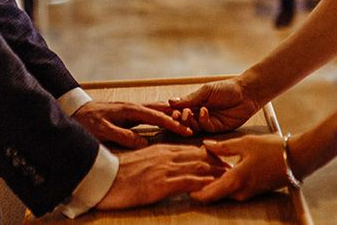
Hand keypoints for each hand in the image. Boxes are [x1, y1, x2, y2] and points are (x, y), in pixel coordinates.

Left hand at [73, 101, 194, 148]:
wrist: (75, 111)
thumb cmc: (88, 122)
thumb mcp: (104, 131)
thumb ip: (123, 136)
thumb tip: (144, 143)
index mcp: (132, 110)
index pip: (158, 117)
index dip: (174, 125)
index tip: (187, 131)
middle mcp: (135, 107)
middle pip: (162, 110)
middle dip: (178, 118)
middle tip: (193, 127)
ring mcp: (133, 109)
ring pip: (157, 111)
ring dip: (171, 116)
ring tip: (186, 123)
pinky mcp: (129, 113)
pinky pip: (150, 114)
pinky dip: (162, 117)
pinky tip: (167, 122)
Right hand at [96, 144, 228, 209]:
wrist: (103, 180)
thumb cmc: (119, 174)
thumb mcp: (142, 162)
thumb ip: (158, 161)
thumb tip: (170, 166)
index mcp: (162, 149)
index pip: (192, 150)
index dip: (208, 155)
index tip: (221, 159)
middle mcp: (167, 156)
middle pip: (199, 157)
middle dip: (217, 162)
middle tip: (233, 168)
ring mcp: (165, 169)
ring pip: (197, 167)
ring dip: (215, 173)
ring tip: (230, 176)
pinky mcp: (161, 183)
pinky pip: (187, 182)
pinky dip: (202, 184)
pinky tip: (213, 187)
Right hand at [166, 79, 260, 133]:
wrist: (246, 92)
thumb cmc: (226, 88)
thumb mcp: (206, 91)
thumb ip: (190, 99)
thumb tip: (170, 101)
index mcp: (195, 105)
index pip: (180, 111)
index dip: (175, 112)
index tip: (171, 111)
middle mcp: (199, 115)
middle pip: (185, 122)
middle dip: (180, 119)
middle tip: (179, 115)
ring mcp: (208, 123)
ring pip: (194, 128)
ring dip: (190, 122)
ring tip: (189, 113)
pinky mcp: (217, 129)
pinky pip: (206, 129)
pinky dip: (203, 121)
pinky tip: (204, 111)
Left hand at [191, 135, 286, 202]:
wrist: (297, 159)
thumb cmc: (272, 149)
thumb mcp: (245, 143)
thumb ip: (223, 147)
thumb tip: (205, 145)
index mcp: (235, 181)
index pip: (206, 194)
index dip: (192, 190)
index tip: (182, 180)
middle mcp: (239, 192)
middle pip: (213, 194)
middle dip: (200, 185)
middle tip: (190, 171)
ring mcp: (247, 193)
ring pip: (223, 191)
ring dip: (213, 182)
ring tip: (202, 166)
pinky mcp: (253, 190)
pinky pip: (233, 189)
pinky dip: (224, 181)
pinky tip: (220, 168)